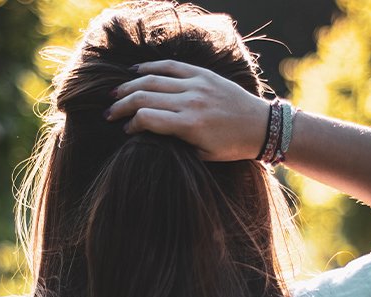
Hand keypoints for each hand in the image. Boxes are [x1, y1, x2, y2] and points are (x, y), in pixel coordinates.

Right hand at [105, 60, 269, 160]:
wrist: (261, 126)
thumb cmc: (231, 147)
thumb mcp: (202, 155)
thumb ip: (175, 145)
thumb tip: (148, 136)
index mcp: (190, 125)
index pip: (147, 119)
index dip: (130, 125)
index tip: (126, 131)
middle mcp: (191, 101)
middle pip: (144, 97)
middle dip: (121, 106)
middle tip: (109, 113)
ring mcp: (197, 85)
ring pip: (153, 80)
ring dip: (129, 86)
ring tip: (115, 94)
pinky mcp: (203, 75)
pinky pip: (171, 66)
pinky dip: (150, 67)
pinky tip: (135, 72)